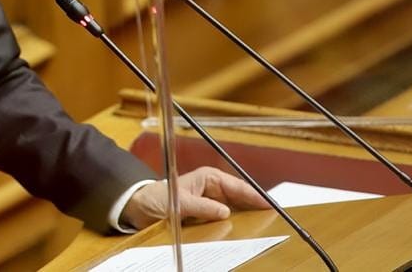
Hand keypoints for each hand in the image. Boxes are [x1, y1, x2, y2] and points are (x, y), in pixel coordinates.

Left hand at [120, 166, 270, 229]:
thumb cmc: (157, 197)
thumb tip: (225, 212)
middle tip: (272, 217)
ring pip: (234, 210)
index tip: (269, 204)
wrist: (140, 207)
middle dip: (254, 207)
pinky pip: (224, 220)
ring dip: (245, 218)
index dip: (255, 195)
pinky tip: (241, 233)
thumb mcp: (179, 202)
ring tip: (262, 227)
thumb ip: (202, 207)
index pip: (237, 186)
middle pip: (240, 198)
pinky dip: (233, 225)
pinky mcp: (206, 214)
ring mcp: (210, 202)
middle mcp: (212, 188)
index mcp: (208, 178)